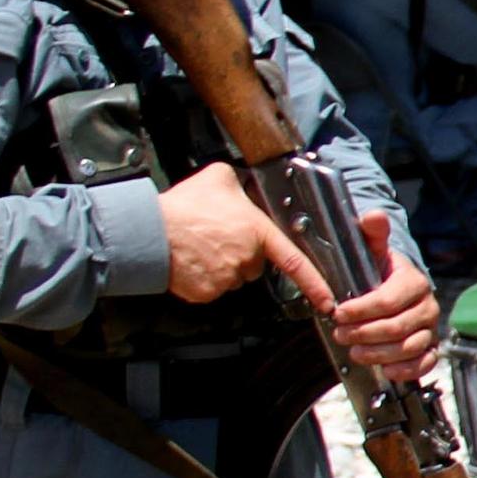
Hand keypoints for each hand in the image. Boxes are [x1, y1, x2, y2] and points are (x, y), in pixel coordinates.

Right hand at [158, 164, 331, 310]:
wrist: (148, 230)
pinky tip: (192, 260)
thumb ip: (241, 180)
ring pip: (233, 277)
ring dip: (222, 265)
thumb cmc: (183, 205)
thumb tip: (247, 179)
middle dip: (242, 253)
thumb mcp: (219, 177)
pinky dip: (204, 278)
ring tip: (201, 245)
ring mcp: (227, 279)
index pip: (294, 261)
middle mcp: (247, 259)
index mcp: (257, 232)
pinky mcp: (207, 293)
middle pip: (255, 264)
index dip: (315, 283)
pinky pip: (213, 288)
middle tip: (217, 236)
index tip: (328, 300)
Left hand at [333, 212, 441, 382]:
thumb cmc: (381, 271)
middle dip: (363, 333)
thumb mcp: (373, 250)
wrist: (398, 288)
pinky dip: (405, 370)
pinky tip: (385, 369)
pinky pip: (424, 363)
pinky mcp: (431, 347)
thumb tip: (373, 216)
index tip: (338, 312)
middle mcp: (428, 307)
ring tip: (354, 351)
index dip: (361, 310)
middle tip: (340, 333)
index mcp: (414, 283)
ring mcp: (431, 329)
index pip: (388, 301)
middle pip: (396, 328)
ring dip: (377, 354)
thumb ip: (372, 234)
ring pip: (408, 348)